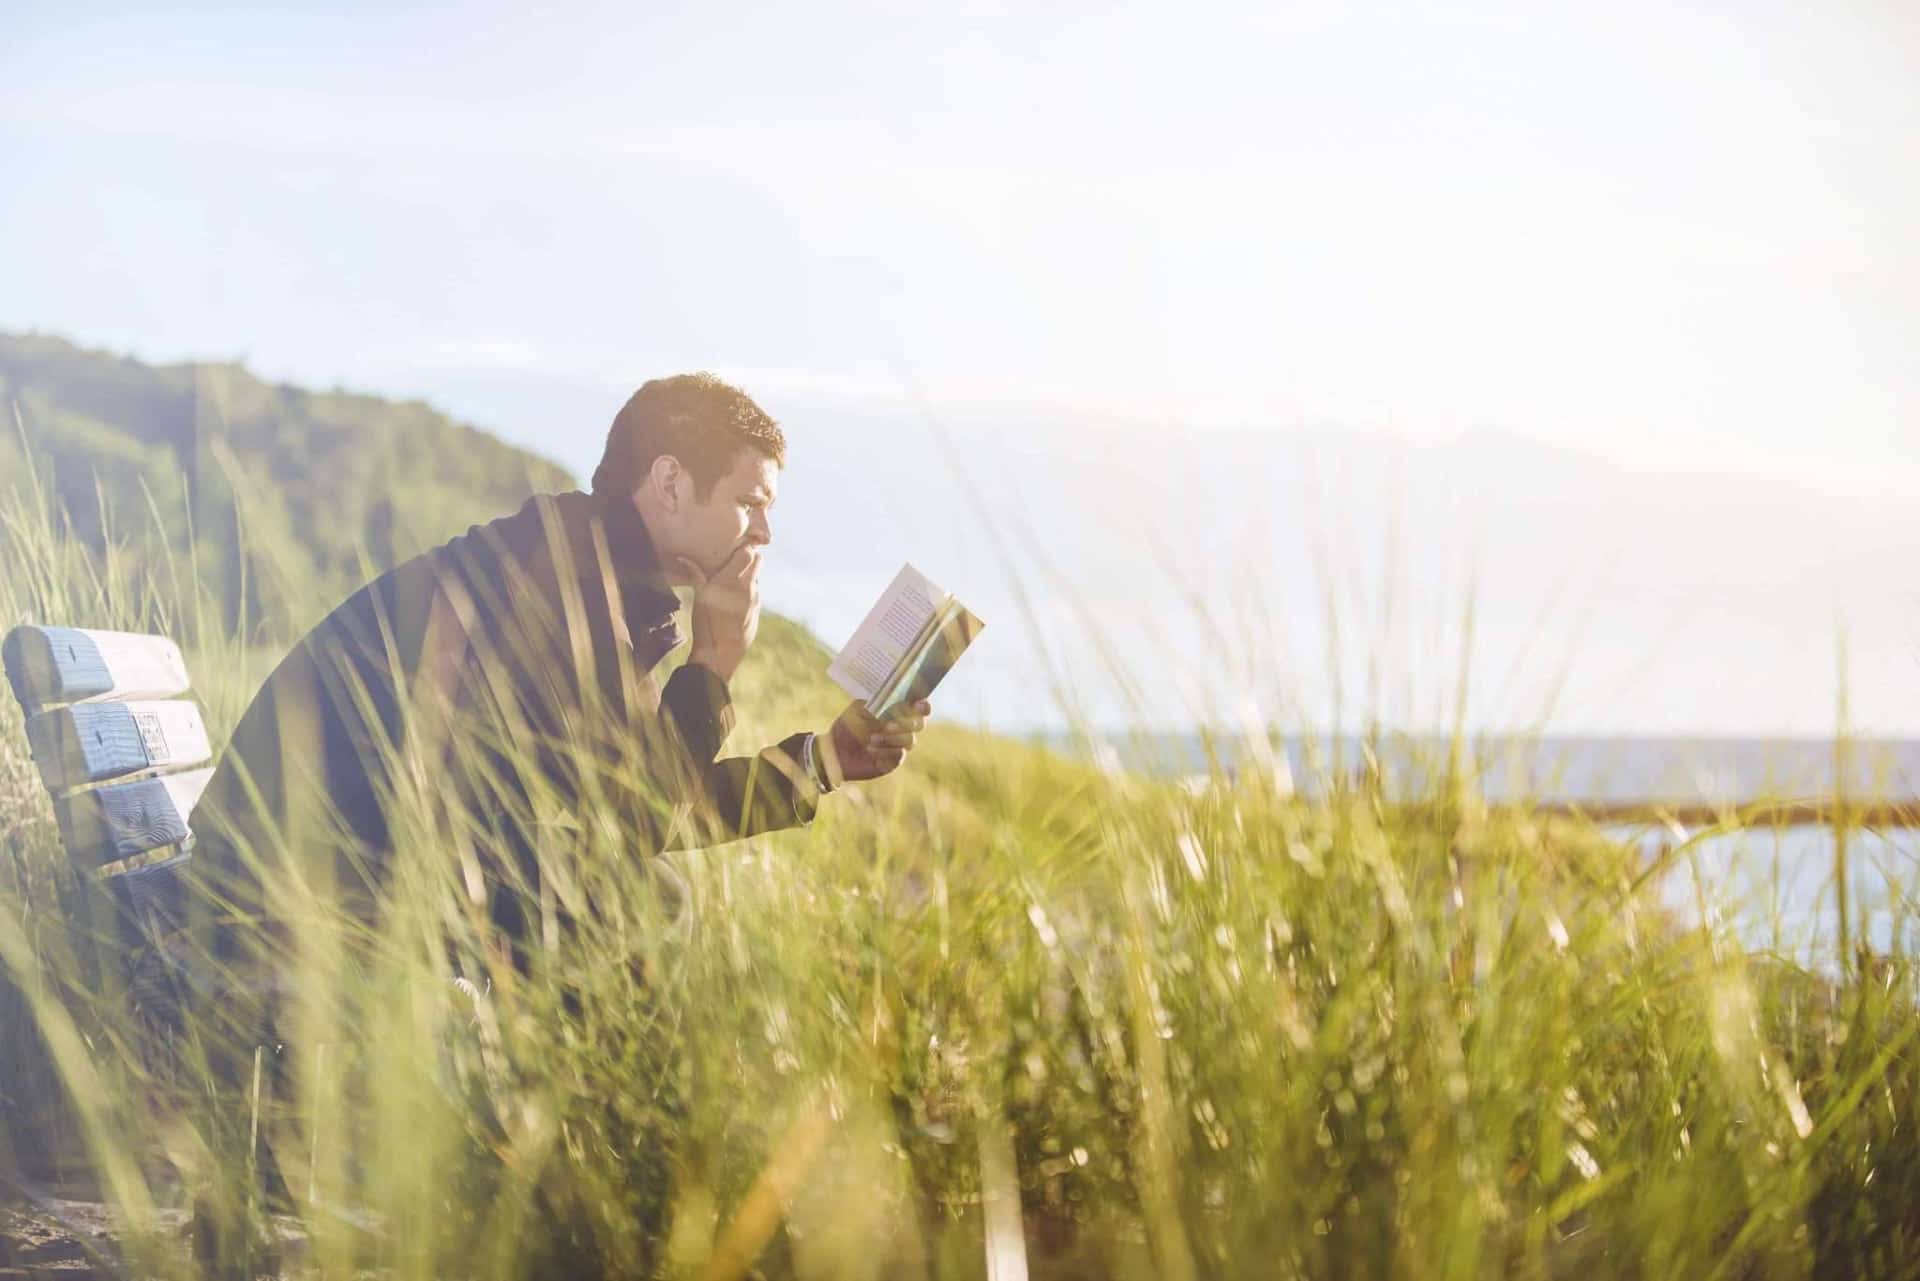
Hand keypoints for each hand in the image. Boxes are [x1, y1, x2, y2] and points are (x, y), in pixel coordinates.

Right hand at [678, 544, 760, 681]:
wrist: (720, 655)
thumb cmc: (706, 624)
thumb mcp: (698, 598)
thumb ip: (695, 575)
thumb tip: (683, 557)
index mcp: (734, 580)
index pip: (749, 552)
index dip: (744, 548)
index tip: (734, 548)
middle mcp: (748, 587)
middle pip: (758, 561)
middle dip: (749, 558)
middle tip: (734, 560)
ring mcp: (755, 601)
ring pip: (756, 579)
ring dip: (748, 576)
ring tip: (732, 580)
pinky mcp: (757, 613)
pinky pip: (755, 596)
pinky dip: (748, 593)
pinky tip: (735, 600)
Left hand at [822, 698, 930, 784]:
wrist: (835, 751)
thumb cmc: (847, 727)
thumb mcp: (860, 710)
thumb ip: (880, 704)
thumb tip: (899, 703)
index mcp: (895, 711)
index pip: (917, 706)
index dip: (923, 705)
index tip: (919, 704)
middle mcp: (901, 728)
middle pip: (919, 724)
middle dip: (907, 723)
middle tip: (888, 726)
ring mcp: (899, 745)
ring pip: (910, 740)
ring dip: (892, 738)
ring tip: (871, 739)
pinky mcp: (894, 760)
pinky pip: (900, 755)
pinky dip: (885, 751)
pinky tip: (871, 751)